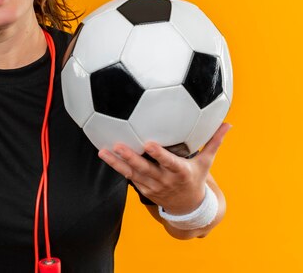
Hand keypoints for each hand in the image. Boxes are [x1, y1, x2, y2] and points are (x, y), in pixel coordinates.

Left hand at [98, 122, 231, 213]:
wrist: (188, 209)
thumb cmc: (196, 178)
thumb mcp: (206, 162)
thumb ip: (214, 142)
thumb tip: (228, 123)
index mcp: (180, 172)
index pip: (169, 163)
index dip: (159, 154)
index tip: (148, 144)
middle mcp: (164, 180)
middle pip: (145, 169)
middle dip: (131, 158)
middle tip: (118, 145)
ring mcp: (152, 186)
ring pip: (132, 173)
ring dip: (117, 162)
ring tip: (103, 151)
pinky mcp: (143, 188)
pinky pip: (128, 176)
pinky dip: (117, 167)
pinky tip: (106, 155)